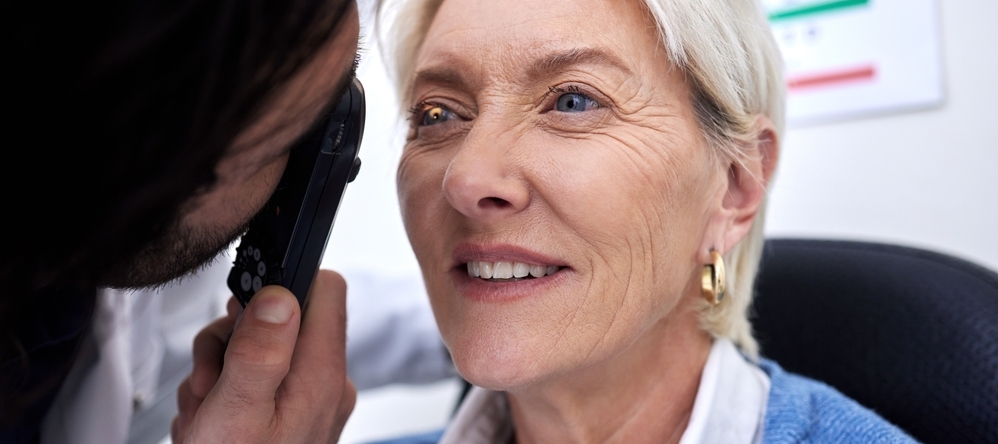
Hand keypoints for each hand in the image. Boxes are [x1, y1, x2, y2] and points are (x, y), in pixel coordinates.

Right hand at [172, 270, 355, 442]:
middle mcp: (324, 386)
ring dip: (219, 375)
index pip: (325, 289)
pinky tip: (209, 424)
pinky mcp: (291, 418)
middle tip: (208, 380)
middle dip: (230, 343)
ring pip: (259, 352)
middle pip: (279, 321)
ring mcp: (309, 403)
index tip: (241, 307)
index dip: (282, 282)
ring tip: (204, 414)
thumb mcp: (237, 410)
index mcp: (320, 375)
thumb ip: (259, 350)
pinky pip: (256, 383)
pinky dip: (225, 398)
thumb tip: (279, 294)